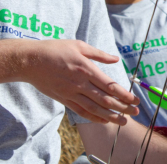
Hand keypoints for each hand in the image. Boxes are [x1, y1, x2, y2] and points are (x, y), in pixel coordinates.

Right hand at [21, 40, 139, 124]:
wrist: (30, 61)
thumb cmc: (55, 49)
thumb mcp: (79, 45)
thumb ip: (99, 54)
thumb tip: (115, 59)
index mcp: (86, 69)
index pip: (109, 85)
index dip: (124, 94)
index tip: (134, 99)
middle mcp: (80, 83)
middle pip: (105, 99)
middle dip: (122, 107)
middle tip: (135, 112)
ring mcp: (71, 93)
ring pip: (94, 108)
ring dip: (111, 116)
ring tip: (123, 121)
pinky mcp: (63, 99)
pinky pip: (81, 111)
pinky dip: (93, 117)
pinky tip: (103, 120)